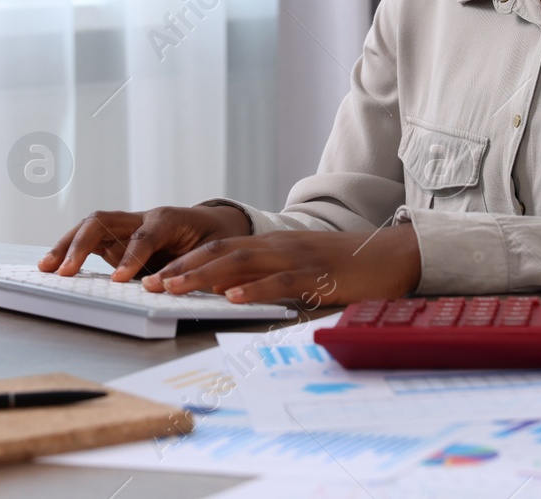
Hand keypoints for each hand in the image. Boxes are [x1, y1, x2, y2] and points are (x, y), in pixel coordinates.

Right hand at [39, 205, 252, 281]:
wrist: (214, 224)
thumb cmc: (215, 239)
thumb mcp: (214, 251)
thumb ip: (191, 265)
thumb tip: (169, 285)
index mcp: (168, 218)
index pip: (144, 236)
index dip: (131, 257)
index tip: (119, 279)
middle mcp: (142, 217)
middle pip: (104, 221)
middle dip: (82, 244)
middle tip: (66, 271)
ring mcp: (126, 225)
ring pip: (90, 227)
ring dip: (67, 245)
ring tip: (46, 268)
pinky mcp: (118, 237)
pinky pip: (90, 240)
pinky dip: (70, 250)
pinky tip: (53, 266)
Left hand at [145, 226, 421, 305]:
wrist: (389, 255)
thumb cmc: (344, 267)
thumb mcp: (299, 267)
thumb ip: (267, 275)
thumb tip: (229, 291)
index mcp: (272, 244)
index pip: (220, 247)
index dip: (187, 260)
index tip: (155, 275)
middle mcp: (278, 245)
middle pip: (221, 251)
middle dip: (183, 267)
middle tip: (151, 283)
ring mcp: (296, 257)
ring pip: (243, 262)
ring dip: (205, 275)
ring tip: (176, 287)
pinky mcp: (317, 274)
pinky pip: (280, 280)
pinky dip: (254, 288)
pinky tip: (233, 296)